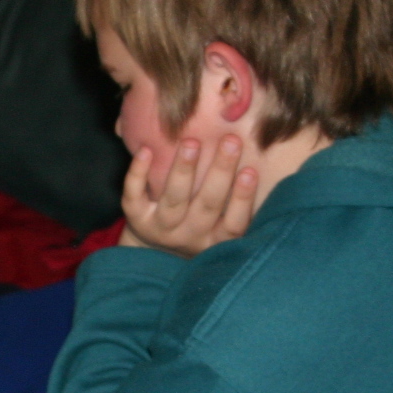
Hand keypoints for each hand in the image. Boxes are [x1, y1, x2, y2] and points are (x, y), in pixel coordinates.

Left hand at [118, 134, 257, 258]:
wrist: (153, 252)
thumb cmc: (199, 226)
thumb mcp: (220, 225)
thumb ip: (236, 203)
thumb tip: (259, 156)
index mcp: (216, 239)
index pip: (234, 223)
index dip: (242, 199)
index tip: (251, 171)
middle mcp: (190, 236)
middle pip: (207, 206)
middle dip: (220, 172)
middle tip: (230, 140)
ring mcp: (162, 229)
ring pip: (174, 200)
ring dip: (183, 170)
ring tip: (191, 142)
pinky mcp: (137, 219)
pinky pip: (134, 197)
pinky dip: (137, 174)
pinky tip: (146, 150)